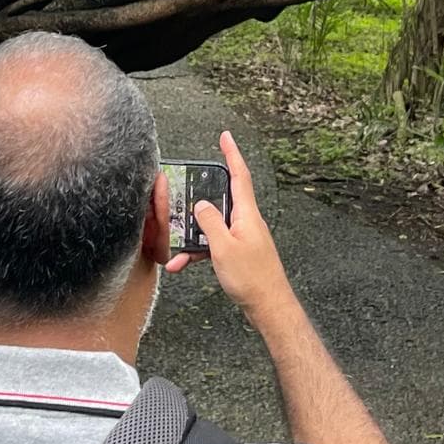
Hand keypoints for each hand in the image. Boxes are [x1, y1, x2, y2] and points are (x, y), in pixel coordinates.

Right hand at [166, 131, 295, 323]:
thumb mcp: (223, 247)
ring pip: (213, 227)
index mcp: (247, 214)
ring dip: (193, 237)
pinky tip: (183, 264)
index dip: (232, 154)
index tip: (225, 136)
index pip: (240, 175)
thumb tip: (201, 204)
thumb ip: (210, 222)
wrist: (268, 306)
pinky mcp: (239, 253)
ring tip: (175, 251)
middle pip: (221, 199)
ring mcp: (243, 237)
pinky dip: (198, 253)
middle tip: (182, 192)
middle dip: (199, 198)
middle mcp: (246, 222)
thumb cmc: (252, 278)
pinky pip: (214, 245)